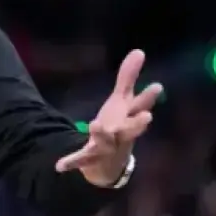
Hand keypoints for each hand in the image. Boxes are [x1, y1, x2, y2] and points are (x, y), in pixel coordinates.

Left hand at [55, 49, 162, 185]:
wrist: (110, 163)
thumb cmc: (119, 126)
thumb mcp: (121, 101)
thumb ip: (128, 78)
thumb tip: (139, 50)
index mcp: (129, 118)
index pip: (141, 106)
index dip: (149, 97)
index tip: (156, 86)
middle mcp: (121, 134)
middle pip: (131, 128)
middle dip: (137, 123)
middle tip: (147, 117)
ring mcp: (106, 147)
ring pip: (105, 141)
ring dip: (102, 134)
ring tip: (96, 124)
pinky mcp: (90, 158)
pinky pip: (80, 160)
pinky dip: (71, 162)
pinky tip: (59, 165)